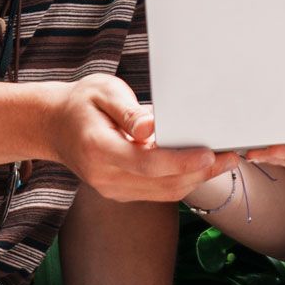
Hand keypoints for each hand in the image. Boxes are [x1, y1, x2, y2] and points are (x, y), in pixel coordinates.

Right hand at [48, 74, 220, 202]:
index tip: (209, 153)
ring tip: (224, 161)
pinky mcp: (120, 193)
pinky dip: (182, 180)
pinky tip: (200, 166)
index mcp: (98, 148)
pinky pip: (158, 192)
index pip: (147, 162)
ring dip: (197, 179)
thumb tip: (151, 127)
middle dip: (201, 173)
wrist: (53, 127)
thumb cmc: (81, 103)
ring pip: (165, 192)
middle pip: (162, 183)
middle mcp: (104, 176)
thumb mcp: (102, 91)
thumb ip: (128, 110)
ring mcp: (111, 189)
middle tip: (231, 156)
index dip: (182, 161)